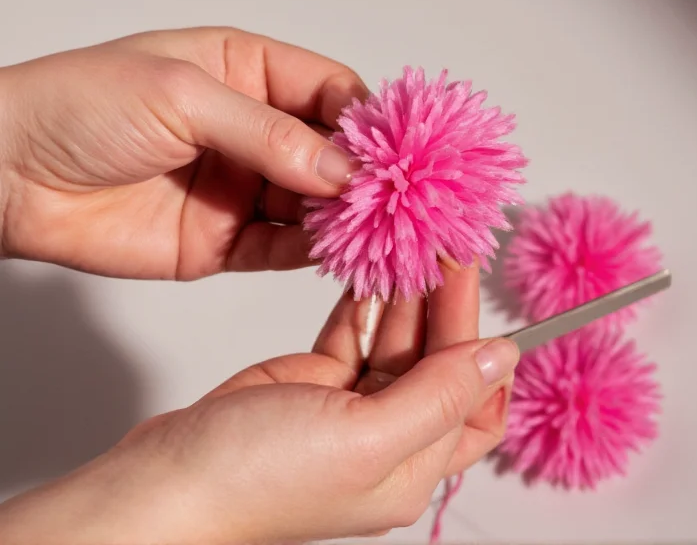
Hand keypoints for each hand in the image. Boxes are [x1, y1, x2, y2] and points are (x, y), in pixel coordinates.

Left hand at [0, 27, 365, 278]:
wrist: (7, 176)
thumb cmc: (78, 107)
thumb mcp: (181, 95)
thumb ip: (267, 134)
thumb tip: (342, 170)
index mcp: (245, 73)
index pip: (330, 92)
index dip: (366, 119)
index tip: (396, 148)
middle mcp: (251, 132)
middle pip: (331, 153)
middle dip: (364, 175)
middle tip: (398, 197)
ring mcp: (241, 188)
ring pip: (314, 205)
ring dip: (345, 217)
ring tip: (379, 229)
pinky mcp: (226, 240)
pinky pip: (283, 248)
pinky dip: (314, 252)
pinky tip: (339, 252)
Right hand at [0, 263, 517, 543]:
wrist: (168, 477)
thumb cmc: (255, 477)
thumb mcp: (364, 439)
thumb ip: (438, 396)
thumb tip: (501, 358)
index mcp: (413, 467)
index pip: (476, 403)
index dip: (485, 347)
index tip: (477, 285)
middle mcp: (388, 439)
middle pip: (438, 364)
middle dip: (445, 306)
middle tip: (445, 248)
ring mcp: (351, 408)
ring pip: (397, 342)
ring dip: (406, 296)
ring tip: (414, 246)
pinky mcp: (316, 379)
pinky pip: (356, 332)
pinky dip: (366, 302)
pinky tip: (377, 270)